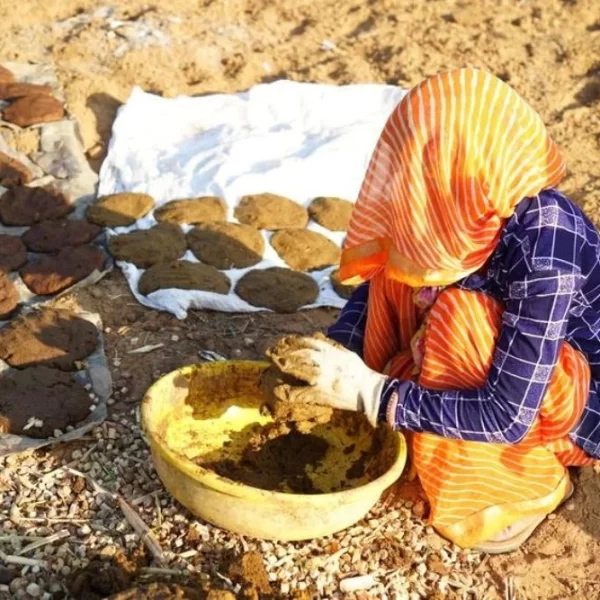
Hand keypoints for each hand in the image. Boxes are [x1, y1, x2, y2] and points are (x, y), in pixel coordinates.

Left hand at [271, 336, 386, 426]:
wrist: (370, 392)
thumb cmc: (359, 373)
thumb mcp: (346, 353)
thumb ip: (330, 345)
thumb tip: (315, 336)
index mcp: (332, 351)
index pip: (308, 342)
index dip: (293, 341)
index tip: (282, 342)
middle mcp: (326, 362)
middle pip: (300, 353)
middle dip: (284, 352)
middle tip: (271, 353)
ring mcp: (322, 377)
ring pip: (298, 369)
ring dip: (284, 366)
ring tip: (273, 365)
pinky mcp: (321, 393)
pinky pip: (301, 392)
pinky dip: (288, 392)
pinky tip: (279, 391)